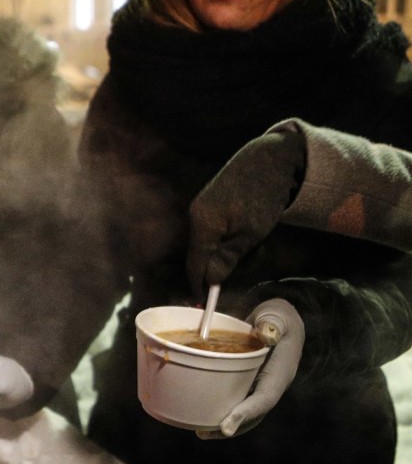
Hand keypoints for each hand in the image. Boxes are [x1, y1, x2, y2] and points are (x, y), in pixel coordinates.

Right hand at [187, 130, 305, 296]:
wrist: (268, 160)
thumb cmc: (262, 197)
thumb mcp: (250, 234)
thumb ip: (227, 259)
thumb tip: (211, 280)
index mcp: (202, 224)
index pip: (195, 263)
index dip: (198, 286)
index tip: (203, 303)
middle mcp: (194, 215)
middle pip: (198, 254)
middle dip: (211, 269)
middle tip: (227, 282)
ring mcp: (200, 207)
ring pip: (205, 242)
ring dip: (219, 254)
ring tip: (241, 255)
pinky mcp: (208, 202)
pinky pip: (209, 230)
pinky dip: (221, 241)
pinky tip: (239, 238)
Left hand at [198, 298, 304, 438]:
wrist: (281, 320)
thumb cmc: (278, 317)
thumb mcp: (278, 315)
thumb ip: (273, 323)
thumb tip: (267, 334)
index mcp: (281, 373)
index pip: (264, 398)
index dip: (245, 413)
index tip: (226, 426)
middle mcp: (271, 385)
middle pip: (253, 414)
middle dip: (231, 426)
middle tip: (203, 433)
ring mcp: (261, 386)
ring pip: (244, 411)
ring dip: (223, 423)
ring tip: (199, 431)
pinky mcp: (250, 383)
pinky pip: (236, 400)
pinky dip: (221, 408)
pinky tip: (201, 412)